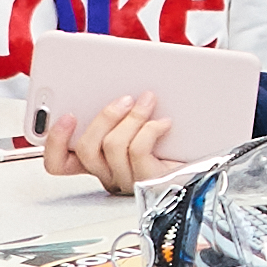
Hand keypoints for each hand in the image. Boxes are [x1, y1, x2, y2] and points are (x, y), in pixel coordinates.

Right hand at [41, 97, 183, 195]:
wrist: (211, 160)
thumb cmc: (177, 140)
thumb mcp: (141, 117)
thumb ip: (122, 107)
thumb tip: (116, 85)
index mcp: (100, 160)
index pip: (60, 163)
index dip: (55, 142)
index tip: (66, 115)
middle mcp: (110, 173)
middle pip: (85, 149)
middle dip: (103, 117)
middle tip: (122, 98)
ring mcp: (129, 180)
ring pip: (112, 146)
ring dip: (131, 117)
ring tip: (148, 101)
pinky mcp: (151, 181)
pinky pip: (138, 151)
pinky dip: (150, 130)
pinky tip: (164, 122)